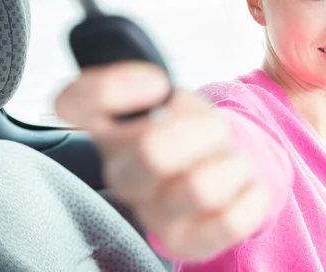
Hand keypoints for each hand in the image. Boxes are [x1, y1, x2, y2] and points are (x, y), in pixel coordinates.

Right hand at [54, 62, 269, 260]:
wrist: (215, 164)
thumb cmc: (188, 128)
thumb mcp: (172, 93)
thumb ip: (156, 85)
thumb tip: (158, 93)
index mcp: (109, 128)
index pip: (74, 103)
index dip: (113, 87)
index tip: (157, 84)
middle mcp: (121, 173)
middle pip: (153, 150)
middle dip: (202, 131)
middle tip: (213, 130)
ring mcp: (150, 212)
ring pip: (200, 188)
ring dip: (231, 164)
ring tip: (229, 162)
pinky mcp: (184, 243)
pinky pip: (229, 223)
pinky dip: (251, 196)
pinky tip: (245, 187)